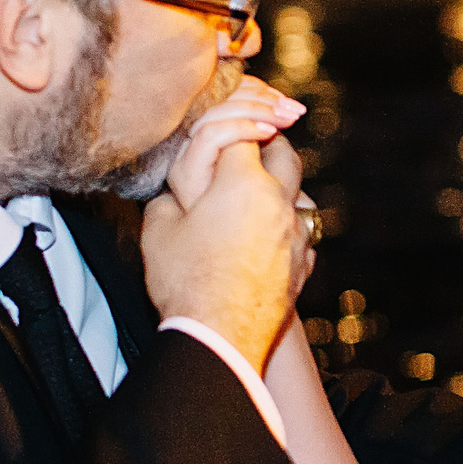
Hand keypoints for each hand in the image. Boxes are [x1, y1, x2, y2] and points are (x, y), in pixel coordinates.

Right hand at [144, 82, 310, 366]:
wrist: (219, 339)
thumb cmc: (184, 283)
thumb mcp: (158, 229)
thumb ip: (169, 196)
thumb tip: (178, 191)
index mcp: (242, 183)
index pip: (241, 133)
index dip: (231, 124)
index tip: (229, 126)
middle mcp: (279, 201)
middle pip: (285, 153)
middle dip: (269, 141)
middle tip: (254, 142)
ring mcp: (297, 233)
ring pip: (301, 191)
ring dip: (284, 182)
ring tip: (263, 186)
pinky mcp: (304, 262)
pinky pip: (304, 229)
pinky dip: (290, 222)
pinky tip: (272, 231)